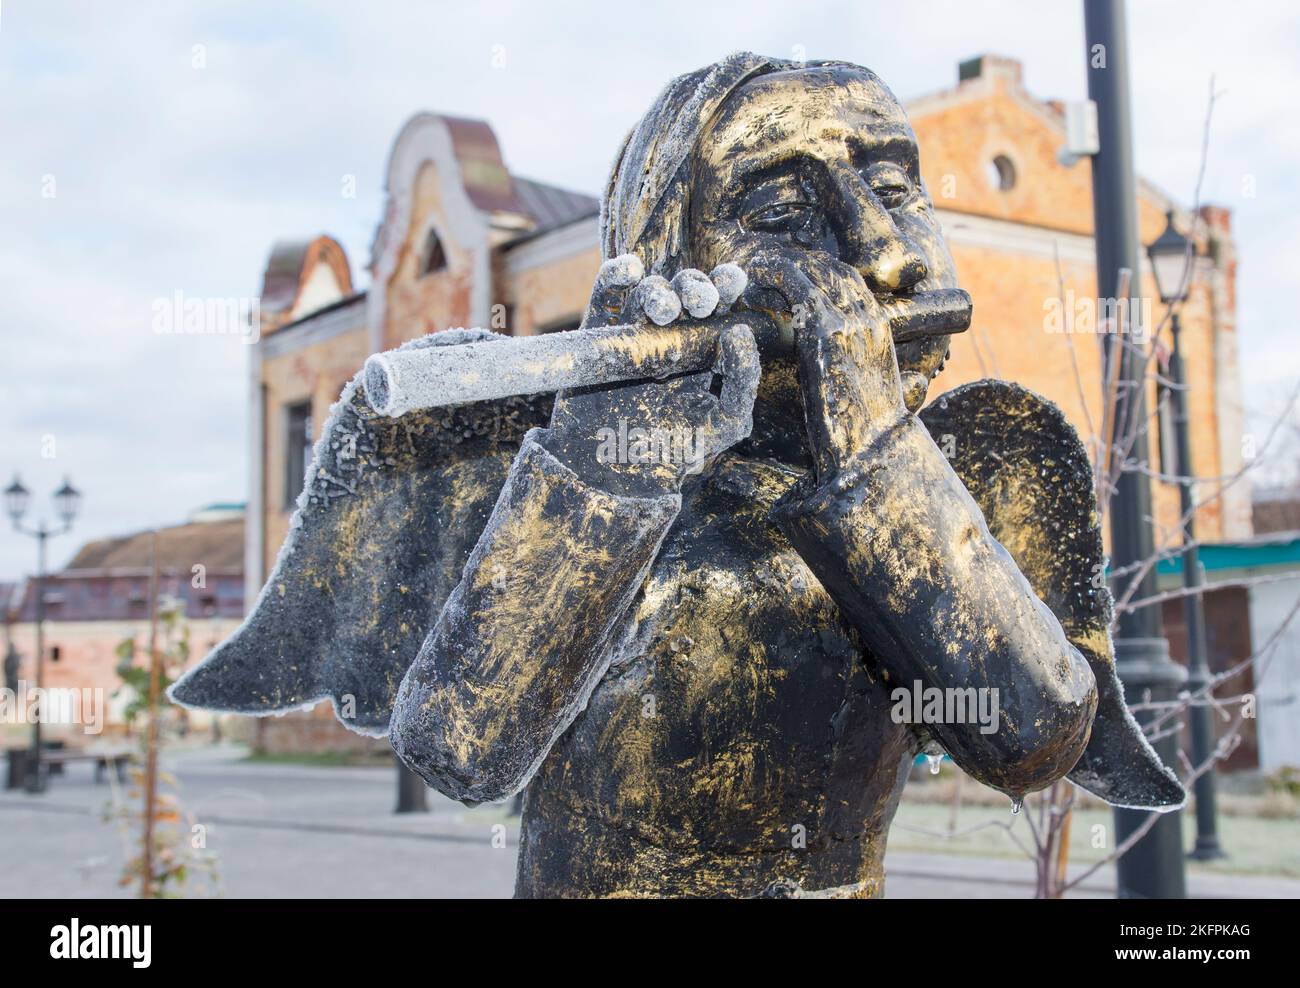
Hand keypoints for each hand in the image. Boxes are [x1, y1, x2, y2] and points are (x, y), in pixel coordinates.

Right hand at [543, 255, 758, 497]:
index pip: (718, 311)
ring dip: (660, 291)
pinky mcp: (597, 339)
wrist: (612, 477)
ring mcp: (632, 338)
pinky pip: (605, 301)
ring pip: (648, 295)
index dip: (725, 288)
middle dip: (695, 289)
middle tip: (701, 302)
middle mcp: (669, 340)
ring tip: (666, 310)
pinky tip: (630, 270)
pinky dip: (614, 278)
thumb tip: (740, 331)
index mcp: (702, 354)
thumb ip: (742, 381)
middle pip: (684, 296)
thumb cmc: (672, 456)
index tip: (733, 281)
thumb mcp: (723, 423)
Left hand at [741, 250, 906, 481]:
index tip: (793, 278)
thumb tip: (831, 371)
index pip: (852, 284)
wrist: (874, 450)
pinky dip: (774, 274)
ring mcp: (849, 320)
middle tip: (767, 269)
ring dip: (783, 265)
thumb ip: (848, 369)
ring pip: (815, 270)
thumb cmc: (864, 434)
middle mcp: (868, 318)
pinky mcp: (825, 329)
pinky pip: (796, 284)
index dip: (820, 274)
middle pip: (834, 269)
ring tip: (755, 270)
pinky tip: (753, 277)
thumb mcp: (861, 391)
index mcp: (881, 332)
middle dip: (800, 264)